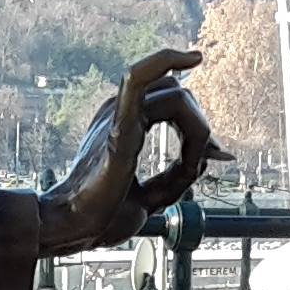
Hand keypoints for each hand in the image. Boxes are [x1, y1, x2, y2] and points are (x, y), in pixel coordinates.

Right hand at [35, 47, 227, 256]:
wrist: (74, 229)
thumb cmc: (103, 215)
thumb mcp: (155, 195)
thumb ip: (181, 174)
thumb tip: (215, 155)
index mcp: (125, 122)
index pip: (172, 99)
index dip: (198, 125)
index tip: (215, 155)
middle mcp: (120, 111)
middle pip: (176, 92)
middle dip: (200, 126)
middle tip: (199, 162)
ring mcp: (117, 115)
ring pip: (173, 93)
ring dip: (197, 127)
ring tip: (195, 158)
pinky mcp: (117, 127)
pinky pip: (137, 80)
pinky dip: (163, 61)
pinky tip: (189, 59)